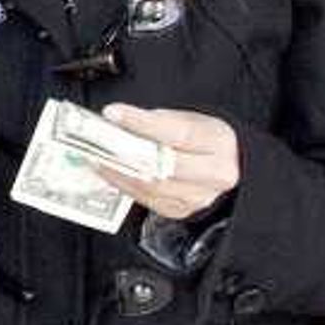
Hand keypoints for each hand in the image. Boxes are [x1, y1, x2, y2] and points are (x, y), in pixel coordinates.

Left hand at [98, 105, 241, 221]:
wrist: (227, 167)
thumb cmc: (205, 140)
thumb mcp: (191, 119)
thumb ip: (160, 121)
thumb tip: (122, 122)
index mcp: (218, 142)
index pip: (176, 132)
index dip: (141, 123)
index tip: (114, 113)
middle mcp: (214, 174)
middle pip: (164, 165)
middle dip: (126, 152)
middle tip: (98, 141)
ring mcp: (199, 197)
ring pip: (152, 186)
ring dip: (119, 171)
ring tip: (97, 156)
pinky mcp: (181, 211)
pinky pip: (147, 199)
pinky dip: (125, 184)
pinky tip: (110, 172)